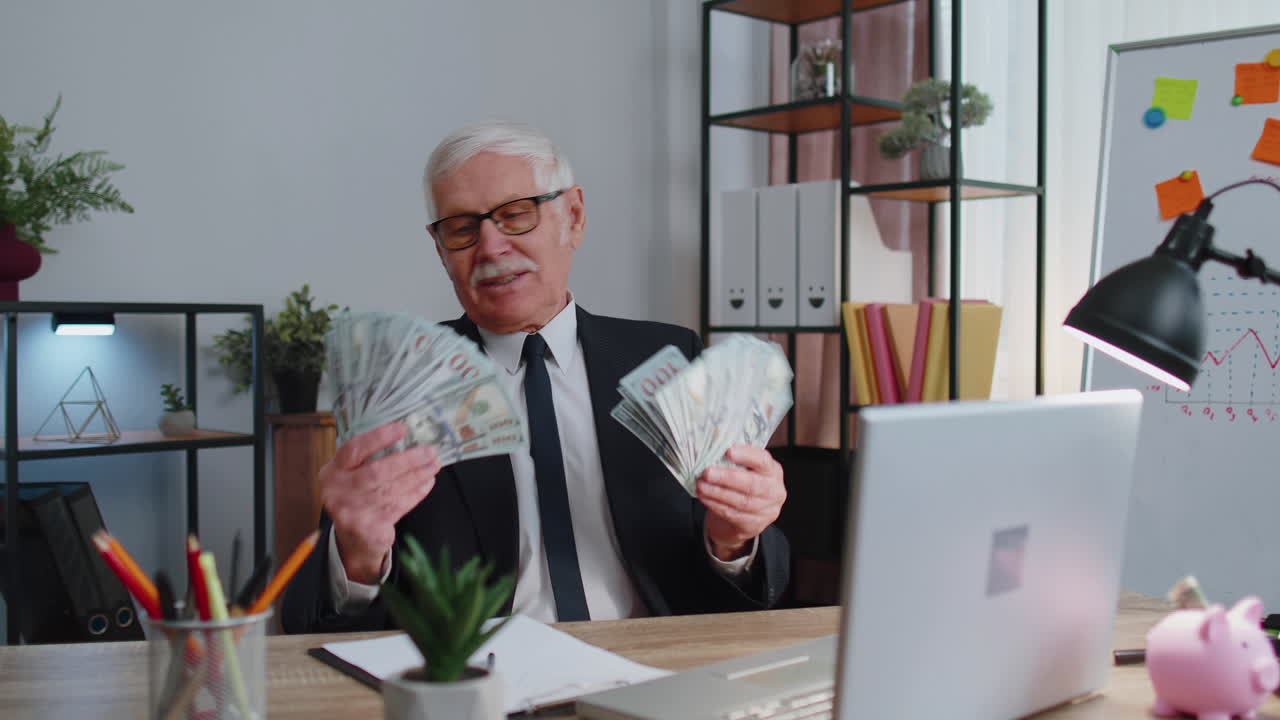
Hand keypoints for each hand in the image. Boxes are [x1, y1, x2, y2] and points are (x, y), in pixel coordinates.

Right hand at [320, 423, 441, 583]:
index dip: (379, 437)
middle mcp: (337, 491)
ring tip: (433, 465)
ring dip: (417, 475)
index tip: (402, 429)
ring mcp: (352, 511)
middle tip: (429, 451)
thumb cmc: (358, 497)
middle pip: (377, 471)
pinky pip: (398, 506)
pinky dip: (416, 492)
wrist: (353, 538)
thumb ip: (369, 458)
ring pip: (391, 489)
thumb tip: (408, 439)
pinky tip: (427, 482)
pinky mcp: (368, 528)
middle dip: (408, 460)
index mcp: (333, 471)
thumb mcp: (352, 476)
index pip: (354, 449)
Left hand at [696, 444, 785, 561]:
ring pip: (741, 501)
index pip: (763, 461)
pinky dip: (716, 505)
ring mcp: (767, 511)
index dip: (747, 455)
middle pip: (752, 484)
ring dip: (717, 493)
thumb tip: (711, 442)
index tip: (729, 451)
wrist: (746, 518)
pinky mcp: (754, 525)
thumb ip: (734, 459)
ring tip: (701, 485)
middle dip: (727, 477)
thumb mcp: (745, 470)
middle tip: (707, 472)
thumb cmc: (743, 485)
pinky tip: (704, 497)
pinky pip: (733, 514)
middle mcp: (774, 491)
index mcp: (773, 471)